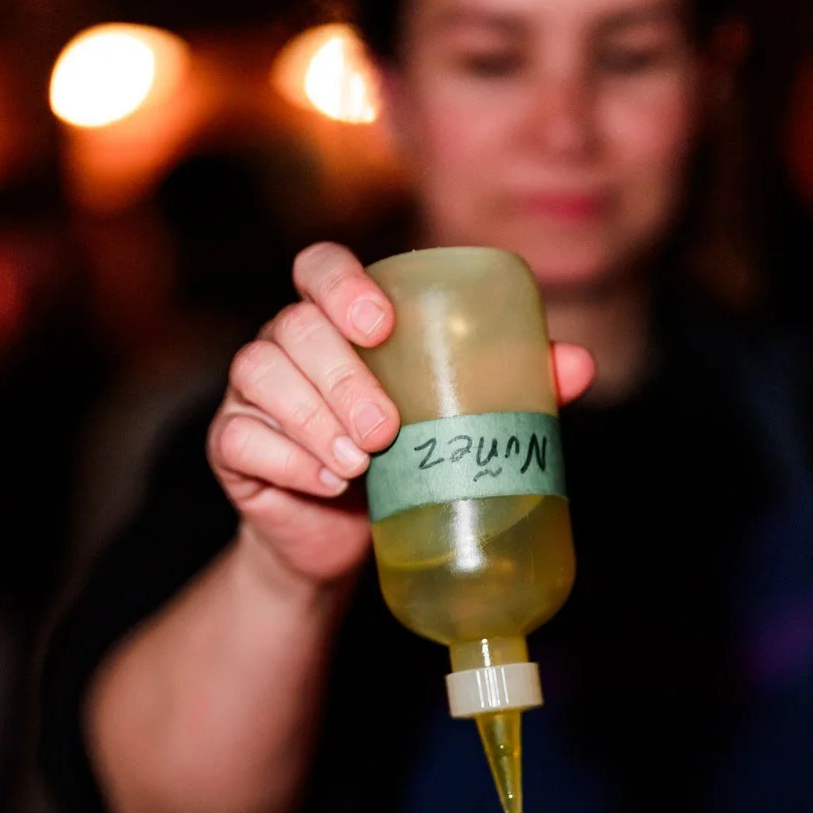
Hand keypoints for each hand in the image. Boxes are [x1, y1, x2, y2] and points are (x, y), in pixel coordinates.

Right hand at [208, 242, 595, 589]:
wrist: (348, 544)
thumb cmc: (407, 464)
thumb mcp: (457, 423)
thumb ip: (512, 386)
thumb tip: (579, 365)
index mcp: (338, 320)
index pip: (319, 268)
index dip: (342, 283)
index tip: (380, 321)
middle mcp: (287, 343)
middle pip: (295, 327)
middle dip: (342, 376)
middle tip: (385, 431)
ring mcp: (252, 392)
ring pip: (261, 374)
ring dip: (311, 419)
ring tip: (359, 465)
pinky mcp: (232, 445)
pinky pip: (241, 436)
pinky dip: (285, 459)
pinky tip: (324, 482)